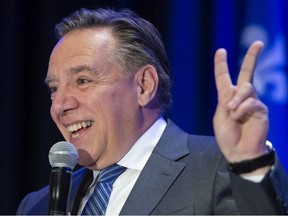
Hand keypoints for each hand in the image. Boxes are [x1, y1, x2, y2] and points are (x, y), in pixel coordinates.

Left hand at [213, 41, 268, 166]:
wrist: (239, 151)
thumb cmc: (227, 135)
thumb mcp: (220, 116)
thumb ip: (227, 101)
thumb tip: (238, 91)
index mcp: (227, 97)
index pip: (224, 78)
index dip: (222, 65)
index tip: (220, 51)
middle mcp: (241, 96)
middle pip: (247, 73)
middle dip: (252, 57)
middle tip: (258, 43)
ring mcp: (252, 102)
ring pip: (246, 88)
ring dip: (236, 100)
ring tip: (232, 112)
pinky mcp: (261, 109)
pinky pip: (251, 101)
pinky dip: (242, 109)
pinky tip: (239, 118)